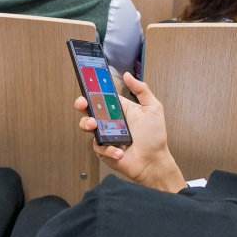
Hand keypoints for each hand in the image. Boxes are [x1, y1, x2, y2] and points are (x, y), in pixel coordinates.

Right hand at [74, 72, 185, 192]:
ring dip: (87, 124)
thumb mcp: (153, 108)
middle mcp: (109, 121)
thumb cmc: (154, 136)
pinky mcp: (103, 150)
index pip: (101, 96)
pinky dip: (108, 149)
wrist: (154, 161)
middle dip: (81, 104)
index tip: (87, 86)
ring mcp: (105, 135)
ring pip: (87, 126)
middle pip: (89, 109)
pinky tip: (120, 151)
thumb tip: (127, 75)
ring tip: (94, 126)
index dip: (92, 90)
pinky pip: (98, 146)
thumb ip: (142, 90)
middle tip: (82, 104)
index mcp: (119, 109)